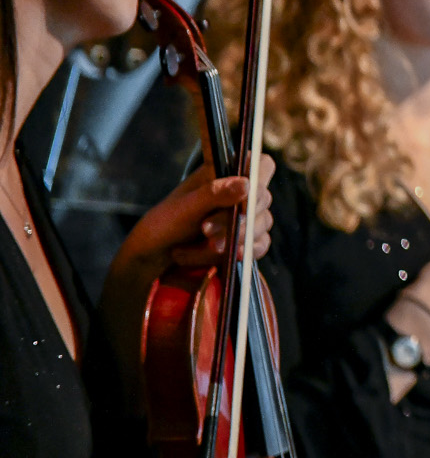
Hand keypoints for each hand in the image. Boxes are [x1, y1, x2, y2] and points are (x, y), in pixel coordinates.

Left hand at [101, 154, 277, 409]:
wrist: (136, 292)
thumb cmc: (147, 246)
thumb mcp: (173, 217)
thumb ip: (211, 195)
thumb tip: (249, 179)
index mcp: (216, 182)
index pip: (259, 165)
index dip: (258, 178)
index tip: (242, 195)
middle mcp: (232, 203)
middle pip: (266, 198)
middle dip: (238, 217)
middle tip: (204, 232)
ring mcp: (238, 231)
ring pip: (263, 228)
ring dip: (232, 242)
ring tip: (196, 252)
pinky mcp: (239, 258)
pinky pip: (255, 252)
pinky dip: (234, 259)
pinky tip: (208, 265)